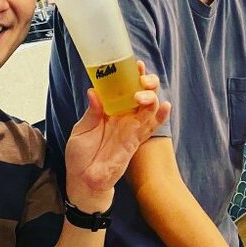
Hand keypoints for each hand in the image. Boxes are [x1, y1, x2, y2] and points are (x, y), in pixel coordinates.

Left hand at [64, 61, 170, 207]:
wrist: (84, 181)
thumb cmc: (79, 156)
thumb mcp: (81, 131)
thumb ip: (92, 113)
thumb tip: (94, 92)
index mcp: (108, 110)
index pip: (122, 88)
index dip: (129, 75)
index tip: (133, 64)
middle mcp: (122, 116)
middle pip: (140, 94)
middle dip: (145, 83)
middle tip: (141, 78)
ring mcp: (130, 128)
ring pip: (148, 108)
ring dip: (151, 97)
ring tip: (144, 94)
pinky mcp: (135, 141)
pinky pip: (151, 128)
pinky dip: (160, 117)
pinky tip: (165, 106)